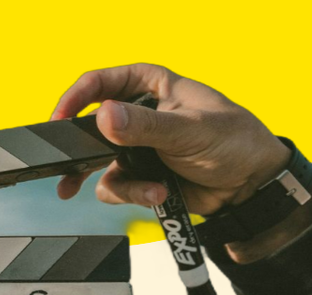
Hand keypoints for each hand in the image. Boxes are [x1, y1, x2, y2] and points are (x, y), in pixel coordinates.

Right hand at [51, 63, 289, 215]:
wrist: (252, 186)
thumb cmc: (235, 142)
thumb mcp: (189, 129)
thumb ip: (145, 125)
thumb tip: (105, 116)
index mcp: (151, 85)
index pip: (100, 82)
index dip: (75, 99)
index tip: (60, 120)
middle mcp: (138, 114)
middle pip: (90, 126)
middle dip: (80, 150)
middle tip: (66, 166)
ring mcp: (137, 147)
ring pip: (98, 164)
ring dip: (119, 182)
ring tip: (145, 190)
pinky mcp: (140, 175)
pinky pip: (116, 187)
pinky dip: (134, 194)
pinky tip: (159, 194)